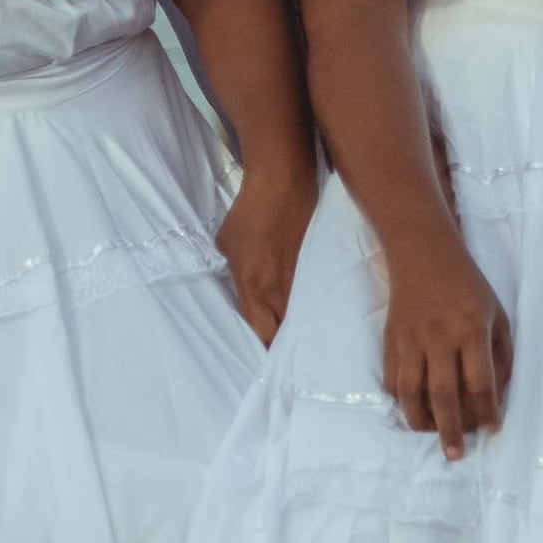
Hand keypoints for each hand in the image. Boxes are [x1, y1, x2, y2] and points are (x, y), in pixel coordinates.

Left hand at [217, 171, 316, 343]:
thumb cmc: (249, 213)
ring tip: (298, 340)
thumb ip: (234, 270)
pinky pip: (312, 296)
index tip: (261, 358)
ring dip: (298, 327)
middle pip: (284, 332)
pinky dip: (310, 306)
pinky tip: (312, 310)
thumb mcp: (226, 244)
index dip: (262, 348)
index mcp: (254, 289)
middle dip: (283, 345)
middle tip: (280, 354)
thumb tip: (241, 278)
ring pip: (301, 316)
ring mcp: (301, 280)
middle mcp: (280, 291)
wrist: (284, 184)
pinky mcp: (316, 267)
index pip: (261, 332)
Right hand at [375, 237, 510, 456]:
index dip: (487, 410)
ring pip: (410, 391)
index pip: (480, 381)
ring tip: (430, 434)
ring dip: (420, 420)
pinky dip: (400, 399)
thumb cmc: (467, 285)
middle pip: (443, 394)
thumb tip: (498, 394)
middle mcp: (439, 337)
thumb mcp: (497, 312)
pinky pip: (392, 379)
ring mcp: (411, 340)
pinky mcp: (391, 340)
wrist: (422, 254)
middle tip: (456, 454)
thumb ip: (502, 353)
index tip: (492, 428)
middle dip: (451, 429)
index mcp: (471, 329)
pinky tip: (412, 408)